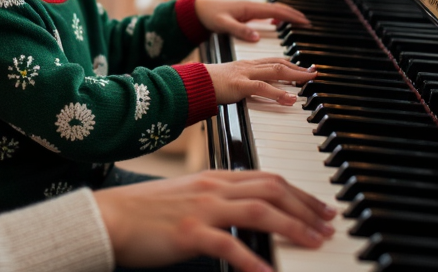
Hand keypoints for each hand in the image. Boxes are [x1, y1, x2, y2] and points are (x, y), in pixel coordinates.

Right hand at [93, 170, 335, 271]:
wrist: (108, 217)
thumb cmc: (144, 212)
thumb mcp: (188, 196)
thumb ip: (218, 199)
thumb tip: (247, 210)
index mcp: (214, 178)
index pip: (268, 178)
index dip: (300, 192)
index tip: (321, 208)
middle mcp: (213, 188)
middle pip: (273, 189)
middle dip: (307, 206)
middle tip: (329, 224)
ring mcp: (202, 209)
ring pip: (260, 210)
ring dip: (294, 226)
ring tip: (314, 243)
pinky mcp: (190, 233)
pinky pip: (230, 246)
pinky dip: (254, 259)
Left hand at [195, 0, 307, 41]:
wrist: (199, 9)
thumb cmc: (210, 15)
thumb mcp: (223, 25)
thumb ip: (239, 30)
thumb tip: (256, 36)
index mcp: (249, 9)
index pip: (276, 11)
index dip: (292, 16)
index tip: (305, 22)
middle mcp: (252, 7)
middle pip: (278, 9)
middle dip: (294, 15)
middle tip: (308, 23)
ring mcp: (250, 9)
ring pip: (273, 10)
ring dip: (287, 15)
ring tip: (299, 23)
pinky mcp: (246, 13)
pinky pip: (266, 14)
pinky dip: (276, 16)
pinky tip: (277, 23)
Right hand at [205, 57, 316, 105]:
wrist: (192, 83)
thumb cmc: (208, 84)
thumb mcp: (230, 82)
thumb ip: (244, 85)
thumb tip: (257, 92)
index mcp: (246, 65)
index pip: (273, 61)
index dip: (291, 63)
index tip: (304, 68)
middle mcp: (248, 66)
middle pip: (279, 63)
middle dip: (298, 68)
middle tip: (314, 72)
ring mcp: (244, 74)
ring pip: (275, 72)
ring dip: (295, 76)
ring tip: (309, 80)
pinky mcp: (239, 85)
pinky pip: (262, 88)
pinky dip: (278, 93)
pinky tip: (289, 99)